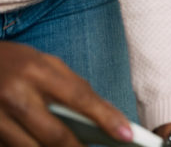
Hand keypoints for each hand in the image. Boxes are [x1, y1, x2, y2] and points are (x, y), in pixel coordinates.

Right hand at [0, 41, 132, 146]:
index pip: (79, 98)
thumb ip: (71, 85)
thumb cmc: (13, 62)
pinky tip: (41, 145)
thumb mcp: (44, 63)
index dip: (106, 118)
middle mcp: (16, 95)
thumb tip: (101, 113)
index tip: (127, 135)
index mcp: (37, 72)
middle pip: (55, 134)